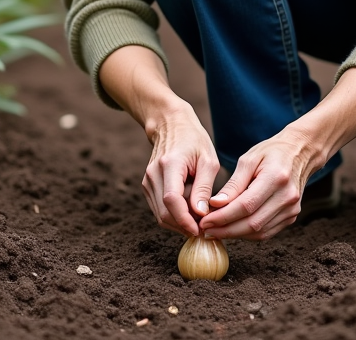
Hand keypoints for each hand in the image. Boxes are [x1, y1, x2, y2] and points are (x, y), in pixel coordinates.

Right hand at [141, 105, 221, 236]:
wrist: (171, 125)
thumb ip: (204, 188)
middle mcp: (153, 174)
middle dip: (184, 225)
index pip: (171, 200)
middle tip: (205, 228)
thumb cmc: (194, 141)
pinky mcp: (147, 186)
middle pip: (164, 212)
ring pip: (160, 215)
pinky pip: (159, 209)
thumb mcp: (208, 161)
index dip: (184, 219)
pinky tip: (189, 212)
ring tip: (199, 219)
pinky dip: (174, 216)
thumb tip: (201, 214)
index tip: (200, 230)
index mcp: (169, 165)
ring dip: (179, 223)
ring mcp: (147, 181)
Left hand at [198, 128, 322, 240]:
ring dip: (235, 235)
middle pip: (252, 223)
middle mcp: (287, 196)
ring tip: (216, 230)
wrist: (300, 152)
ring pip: (259, 232)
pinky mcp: (292, 216)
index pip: (246, 205)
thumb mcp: (248, 160)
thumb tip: (215, 204)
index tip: (205, 221)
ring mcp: (292, 209)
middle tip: (206, 230)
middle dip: (226, 230)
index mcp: (276, 178)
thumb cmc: (272, 152)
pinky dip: (248, 234)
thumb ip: (233, 184)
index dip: (223, 217)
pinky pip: (267, 232)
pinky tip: (233, 229)